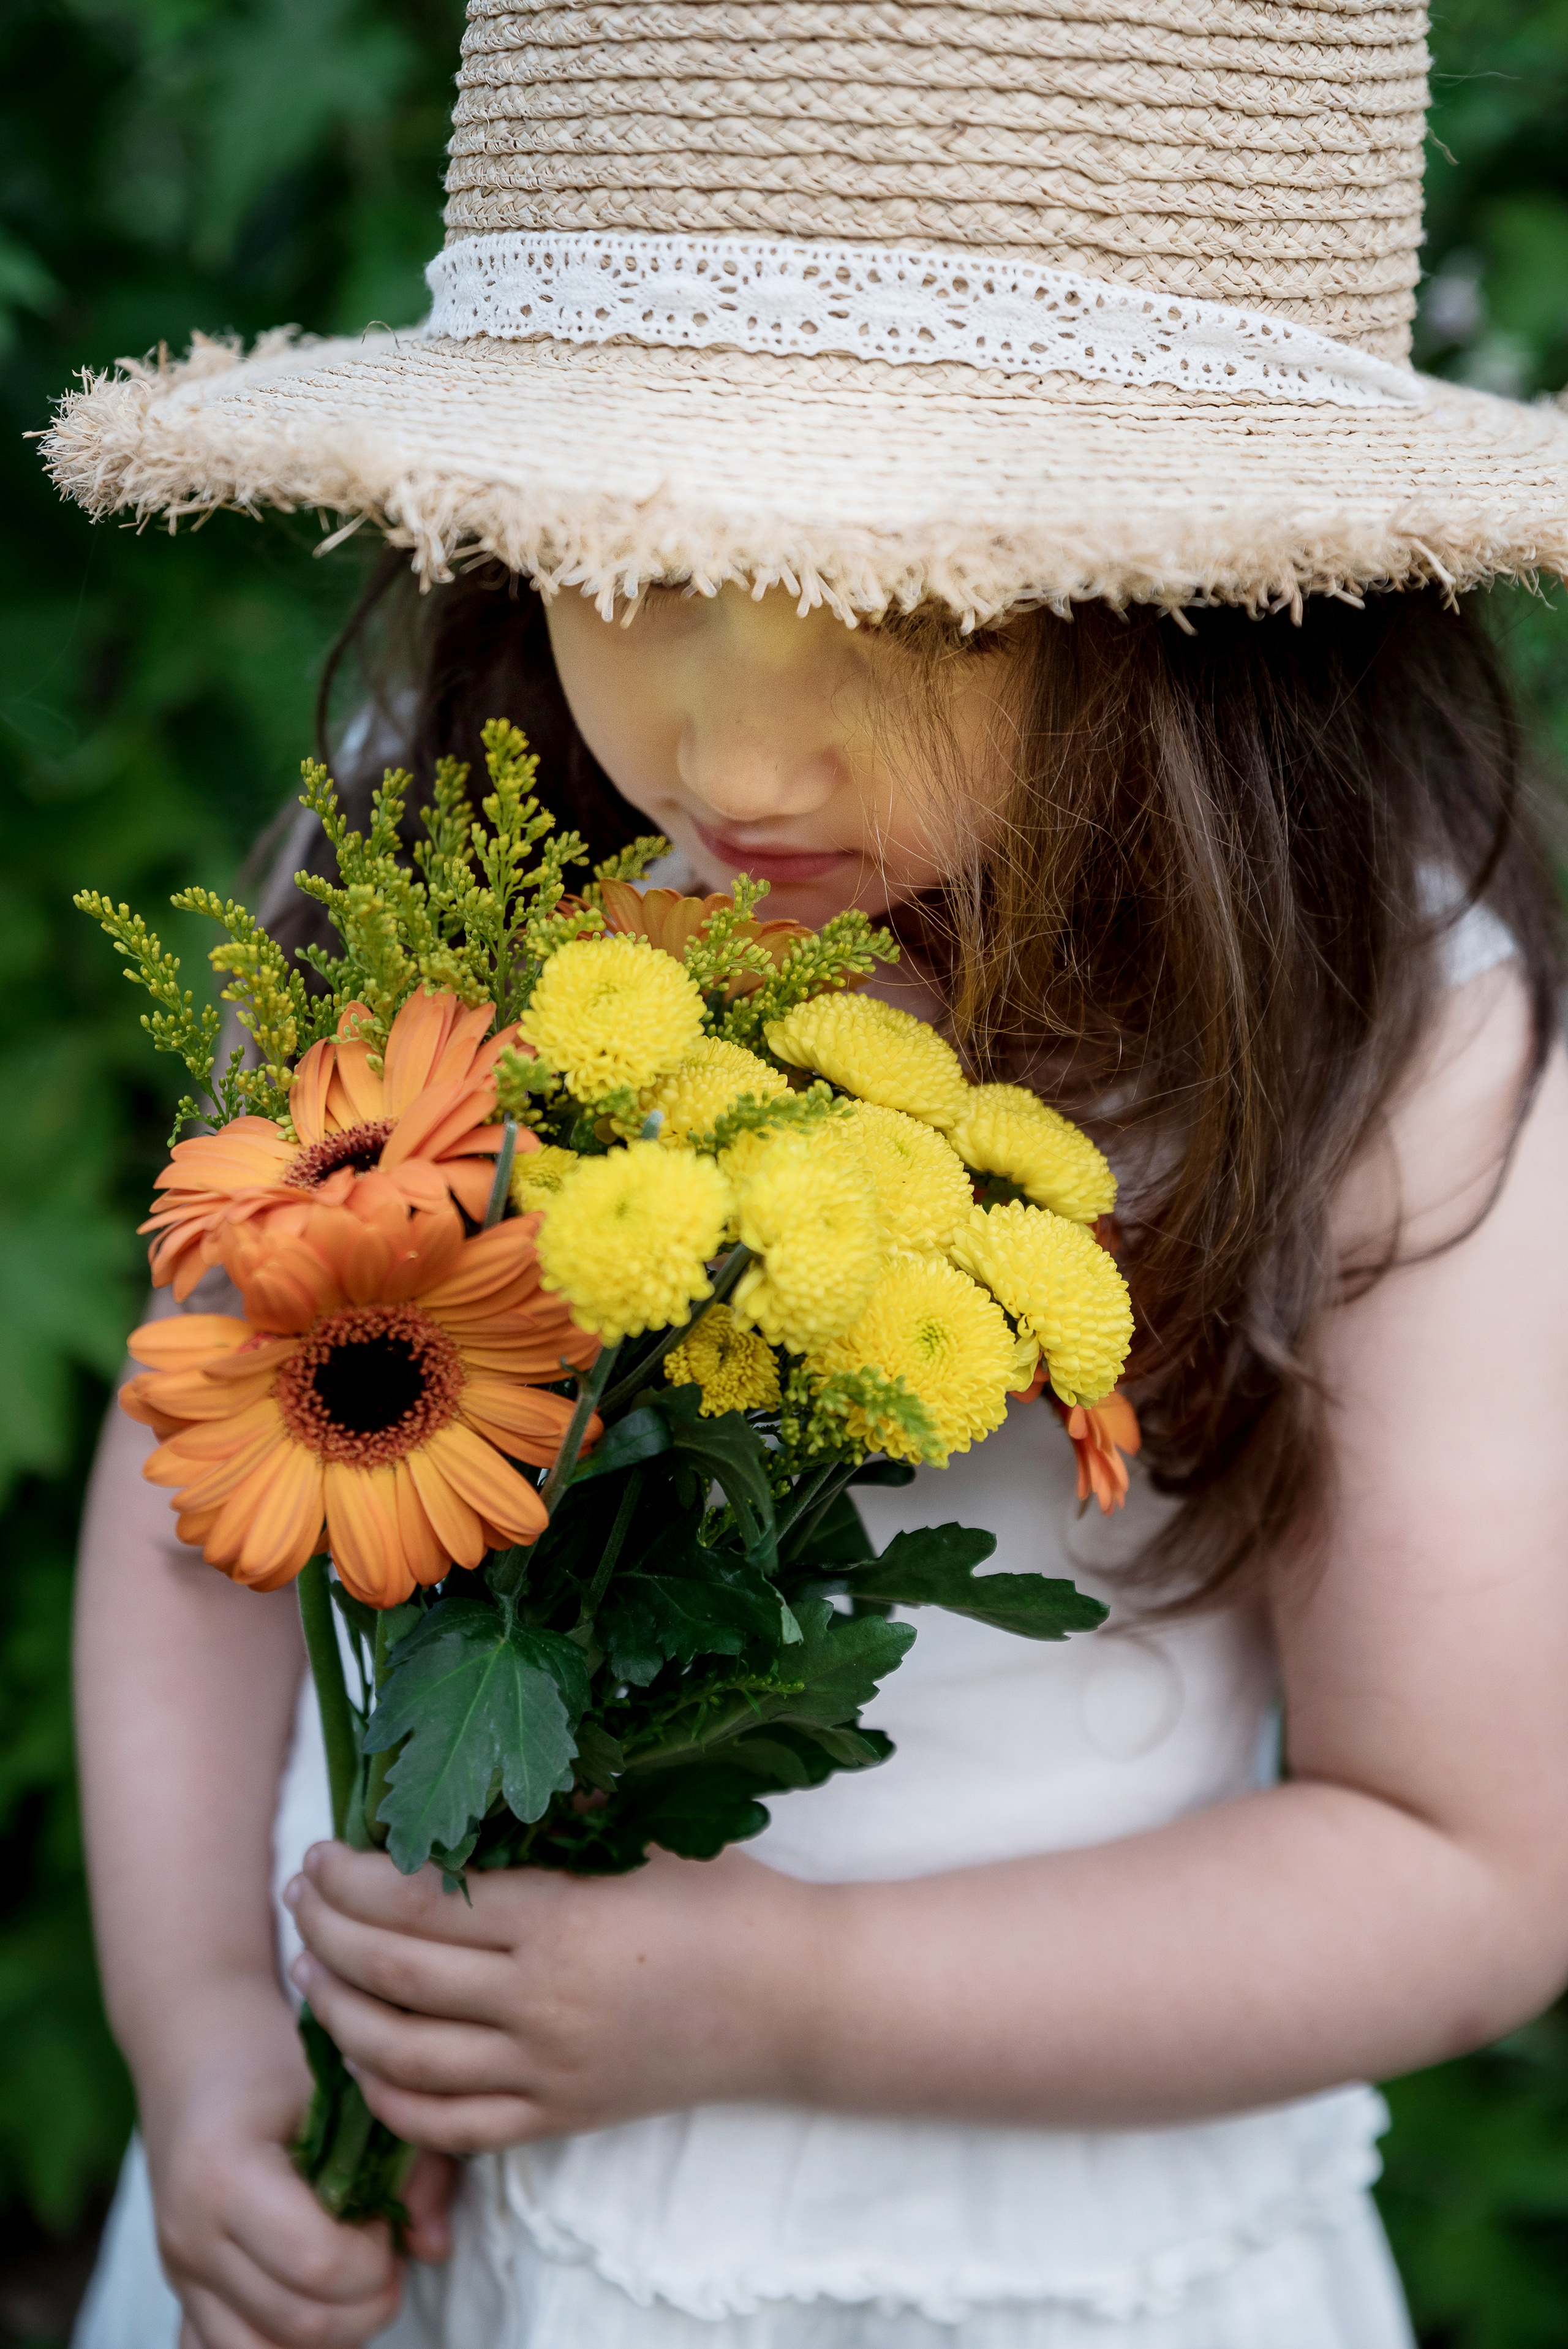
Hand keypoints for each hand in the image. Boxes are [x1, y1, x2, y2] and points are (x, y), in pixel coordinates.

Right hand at [135, 1973, 453, 2348]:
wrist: (195, 2052)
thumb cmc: (276, 2061)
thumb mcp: (350, 2087)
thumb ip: (412, 2160)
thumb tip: (435, 2247)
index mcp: (225, 2175)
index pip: (320, 2264)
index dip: (376, 2254)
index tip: (385, 2212)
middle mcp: (190, 2236)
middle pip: (301, 2325)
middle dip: (367, 2299)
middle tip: (380, 2244)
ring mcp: (178, 2273)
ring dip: (329, 2330)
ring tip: (348, 2271)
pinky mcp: (180, 2292)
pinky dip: (278, 2342)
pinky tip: (305, 2295)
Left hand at [284, 1839, 812, 2153]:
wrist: (795, 2000)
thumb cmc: (725, 1898)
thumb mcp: (646, 1830)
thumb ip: (561, 1805)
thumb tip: (475, 1773)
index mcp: (560, 1921)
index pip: (418, 1904)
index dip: (352, 1880)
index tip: (323, 1851)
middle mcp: (541, 2005)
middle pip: (393, 1976)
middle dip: (325, 1934)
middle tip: (298, 1895)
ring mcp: (546, 2073)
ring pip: (402, 2057)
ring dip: (337, 2011)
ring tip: (311, 1969)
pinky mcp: (558, 2119)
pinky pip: (445, 2126)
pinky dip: (388, 2095)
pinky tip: (364, 2057)